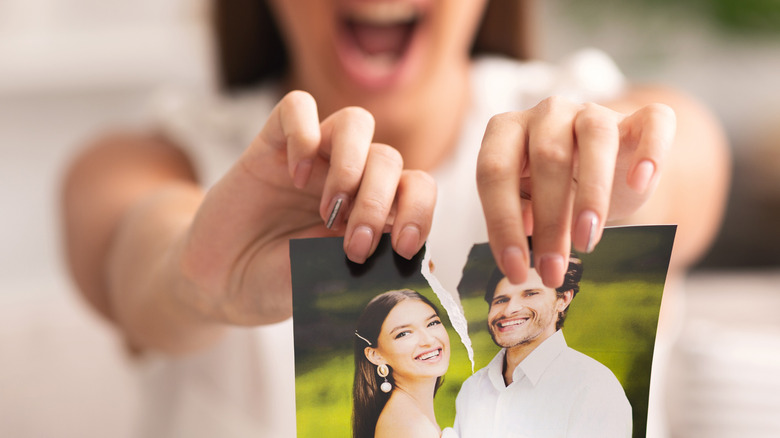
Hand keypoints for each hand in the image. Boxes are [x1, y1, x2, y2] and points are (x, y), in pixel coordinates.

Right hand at [175, 91, 435, 324]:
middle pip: (388, 158)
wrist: (220, 282)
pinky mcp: (272, 145)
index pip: (416, 188)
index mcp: (372, 211)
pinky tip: (294, 175)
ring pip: (355, 122)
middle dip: (377, 202)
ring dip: (351, 163)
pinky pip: (297, 108)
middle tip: (354, 244)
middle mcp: (349, 179)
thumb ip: (367, 266)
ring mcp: (313, 158)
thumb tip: (425, 262)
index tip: (401, 246)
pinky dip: (304, 133)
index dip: (420, 210)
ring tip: (328, 208)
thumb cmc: (278, 282)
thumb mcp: (326, 281)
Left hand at [477, 96, 675, 287]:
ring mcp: (594, 111)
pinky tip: (641, 183)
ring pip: (596, 137)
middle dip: (549, 222)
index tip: (515, 269)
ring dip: (592, 193)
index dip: (502, 222)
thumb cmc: (556, 188)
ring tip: (587, 240)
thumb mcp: (529, 203)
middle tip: (552, 270)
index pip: (494, 171)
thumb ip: (521, 216)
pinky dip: (651, 151)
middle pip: (548, 157)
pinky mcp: (639, 118)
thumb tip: (521, 245)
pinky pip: (654, 121)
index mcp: (508, 130)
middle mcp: (548, 113)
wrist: (605, 164)